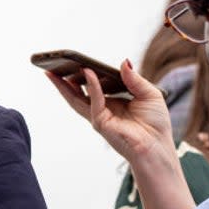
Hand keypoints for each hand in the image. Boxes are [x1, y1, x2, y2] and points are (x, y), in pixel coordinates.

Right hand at [46, 63, 173, 164]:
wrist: (157, 147)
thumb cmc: (155, 124)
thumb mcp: (149, 93)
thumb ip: (134, 78)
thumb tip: (123, 62)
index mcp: (112, 103)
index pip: (94, 87)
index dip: (85, 76)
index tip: (75, 62)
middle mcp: (102, 110)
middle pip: (77, 94)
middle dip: (62, 82)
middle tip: (51, 68)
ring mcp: (98, 117)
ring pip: (77, 98)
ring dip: (64, 85)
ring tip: (53, 72)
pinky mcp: (101, 122)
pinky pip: (94, 100)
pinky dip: (91, 86)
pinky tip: (88, 72)